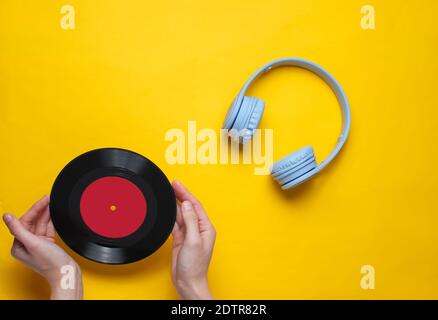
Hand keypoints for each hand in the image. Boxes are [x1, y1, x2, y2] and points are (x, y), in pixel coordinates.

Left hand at [2, 196, 82, 299]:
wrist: (66, 272)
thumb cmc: (50, 262)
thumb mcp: (33, 243)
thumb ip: (19, 229)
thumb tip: (6, 216)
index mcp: (18, 246)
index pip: (24, 222)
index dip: (34, 210)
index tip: (42, 200)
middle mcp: (26, 244)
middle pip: (32, 222)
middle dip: (40, 210)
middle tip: (48, 199)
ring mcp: (37, 244)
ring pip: (40, 224)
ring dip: (46, 214)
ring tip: (52, 203)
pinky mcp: (47, 244)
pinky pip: (47, 228)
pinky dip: (51, 221)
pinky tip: (53, 214)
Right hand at [171, 180, 215, 299]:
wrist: (188, 282)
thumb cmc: (195, 266)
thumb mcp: (193, 241)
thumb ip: (190, 221)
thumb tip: (186, 205)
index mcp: (205, 227)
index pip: (195, 205)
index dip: (186, 193)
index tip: (177, 184)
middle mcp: (198, 229)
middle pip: (188, 207)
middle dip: (180, 195)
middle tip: (171, 184)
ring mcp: (189, 234)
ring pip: (181, 214)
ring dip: (175, 203)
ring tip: (168, 192)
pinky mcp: (181, 239)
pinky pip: (175, 223)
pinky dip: (171, 216)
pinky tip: (167, 209)